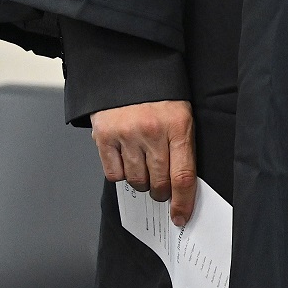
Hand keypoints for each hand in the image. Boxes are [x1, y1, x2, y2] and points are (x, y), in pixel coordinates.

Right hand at [91, 101, 197, 226]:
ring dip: (142, 182)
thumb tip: (180, 188)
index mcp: (180, 126)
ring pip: (136, 180)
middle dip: (161, 191)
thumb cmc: (161, 98)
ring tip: (144, 166)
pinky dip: (121, 174)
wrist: (131, 70)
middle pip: (159, 182)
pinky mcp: (104, 137)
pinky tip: (126, 160)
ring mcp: (127, 135)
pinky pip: (114, 173)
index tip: (181, 217)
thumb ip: (182, 148)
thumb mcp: (182, 116)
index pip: (183, 175)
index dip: (183, 202)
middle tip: (161, 187)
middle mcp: (153, 132)